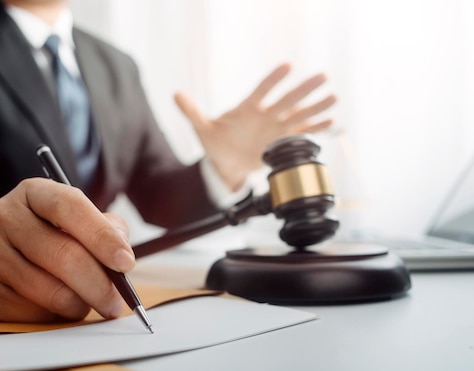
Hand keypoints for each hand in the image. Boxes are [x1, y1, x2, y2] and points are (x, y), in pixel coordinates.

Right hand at [0, 178, 134, 322]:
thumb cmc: (42, 238)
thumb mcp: (72, 221)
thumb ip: (105, 230)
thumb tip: (122, 255)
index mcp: (32, 193)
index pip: (70, 207)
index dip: (102, 237)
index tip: (126, 263)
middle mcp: (2, 216)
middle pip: (63, 255)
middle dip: (99, 285)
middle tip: (116, 303)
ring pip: (48, 290)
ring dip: (77, 305)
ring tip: (86, 305)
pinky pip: (27, 313)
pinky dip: (51, 318)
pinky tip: (54, 310)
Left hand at [175, 63, 336, 189]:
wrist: (224, 165)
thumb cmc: (215, 144)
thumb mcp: (202, 129)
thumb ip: (192, 112)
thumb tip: (176, 94)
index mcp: (248, 108)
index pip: (262, 89)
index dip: (273, 79)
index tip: (287, 66)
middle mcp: (266, 115)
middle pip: (287, 99)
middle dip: (304, 89)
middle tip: (321, 77)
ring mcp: (276, 127)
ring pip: (299, 114)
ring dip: (316, 107)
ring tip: (333, 97)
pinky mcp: (282, 141)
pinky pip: (302, 134)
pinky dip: (316, 129)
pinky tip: (331, 122)